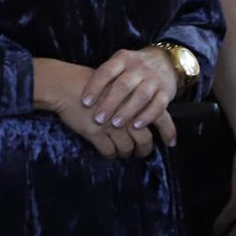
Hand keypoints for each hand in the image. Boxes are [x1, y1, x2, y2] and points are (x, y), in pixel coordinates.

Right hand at [33, 58, 175, 158]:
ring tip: (126, 153)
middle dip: (145, 150)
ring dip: (127, 154)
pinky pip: (109, 151)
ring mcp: (111, 125)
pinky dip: (111, 154)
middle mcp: (126, 112)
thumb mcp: (116, 83)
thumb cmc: (89, 81)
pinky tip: (110, 153)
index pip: (160, 117)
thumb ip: (131, 96)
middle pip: (144, 140)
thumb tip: (144, 112)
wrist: (65, 85)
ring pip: (127, 148)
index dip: (168, 133)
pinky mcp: (95, 134)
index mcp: (134, 98)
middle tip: (143, 153)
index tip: (170, 143)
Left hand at [81, 47, 180, 133]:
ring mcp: (153, 79)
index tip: (85, 103)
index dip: (95, 86)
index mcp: (123, 59)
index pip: (107, 71)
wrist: (166, 61)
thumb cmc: (133, 68)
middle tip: (97, 119)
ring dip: (127, 111)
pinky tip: (137, 126)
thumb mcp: (119, 64)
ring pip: (140, 96)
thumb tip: (83, 97)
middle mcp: (139, 67)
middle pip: (123, 85)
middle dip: (109, 103)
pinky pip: (158, 105)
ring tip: (115, 125)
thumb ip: (105, 76)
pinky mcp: (166, 91)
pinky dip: (147, 116)